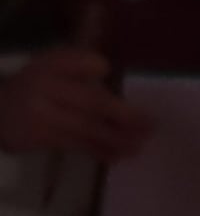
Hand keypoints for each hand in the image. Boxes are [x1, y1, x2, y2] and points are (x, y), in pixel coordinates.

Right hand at [1, 34, 151, 165]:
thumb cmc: (33, 88)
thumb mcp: (49, 68)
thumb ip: (77, 67)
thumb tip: (107, 70)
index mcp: (48, 63)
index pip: (74, 59)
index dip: (92, 64)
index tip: (108, 69)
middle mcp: (45, 85)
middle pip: (90, 101)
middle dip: (123, 115)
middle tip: (150, 124)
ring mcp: (42, 113)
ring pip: (87, 127)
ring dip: (118, 139)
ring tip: (140, 145)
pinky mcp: (42, 136)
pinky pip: (78, 145)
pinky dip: (100, 151)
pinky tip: (119, 156)